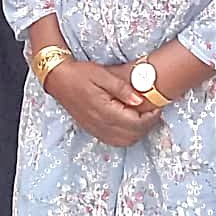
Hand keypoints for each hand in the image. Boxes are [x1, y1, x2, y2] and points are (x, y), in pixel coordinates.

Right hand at [46, 60, 161, 145]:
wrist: (58, 79)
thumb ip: (121, 88)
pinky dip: (126, 137)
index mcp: (104, 110)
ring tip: (144, 118)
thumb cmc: (80, 73)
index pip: (134, 123)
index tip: (157, 107)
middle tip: (154, 112)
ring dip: (137, 133)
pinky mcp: (92, 129)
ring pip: (123, 142)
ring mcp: (95, 129)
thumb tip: (139, 100)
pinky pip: (113, 141)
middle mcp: (99, 124)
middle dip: (147, 126)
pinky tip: (130, 124)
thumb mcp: (102, 74)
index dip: (150, 118)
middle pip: (131, 136)